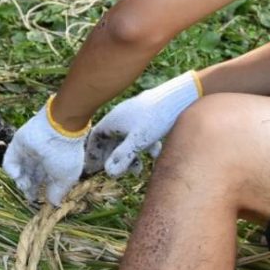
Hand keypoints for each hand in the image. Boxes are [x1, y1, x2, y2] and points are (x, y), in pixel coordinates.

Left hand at [3, 99, 87, 205]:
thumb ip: (58, 192)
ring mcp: (28, 151)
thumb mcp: (66, 178)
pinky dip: (11, 170)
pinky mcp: (17, 145)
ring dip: (21, 181)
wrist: (57, 131)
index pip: (45, 179)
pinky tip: (17, 175)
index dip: (42, 191)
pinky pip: (9, 161)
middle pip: (32, 176)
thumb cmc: (65, 155)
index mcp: (54, 163)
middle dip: (30, 188)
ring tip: (25, 184)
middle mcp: (41, 157)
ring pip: (21, 171)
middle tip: (29, 197)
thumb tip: (54, 203)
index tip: (40, 201)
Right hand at [83, 71, 201, 177]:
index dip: (93, 153)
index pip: (95, 138)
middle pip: (110, 139)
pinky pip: (138, 133)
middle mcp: (120, 116)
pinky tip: (154, 153)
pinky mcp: (147, 114)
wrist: (177, 96)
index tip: (94, 167)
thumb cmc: (155, 117)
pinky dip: (142, 145)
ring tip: (138, 168)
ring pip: (125, 137)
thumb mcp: (138, 141)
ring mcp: (133, 114)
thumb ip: (123, 156)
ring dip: (129, 153)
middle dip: (113, 157)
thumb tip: (109, 173)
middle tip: (115, 171)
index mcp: (113, 120)